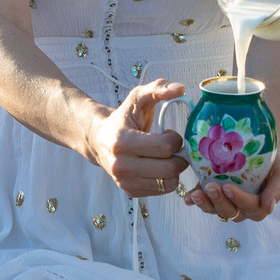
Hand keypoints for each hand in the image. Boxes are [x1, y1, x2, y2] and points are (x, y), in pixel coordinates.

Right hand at [85, 81, 186, 196]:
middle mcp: (121, 165)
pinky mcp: (130, 191)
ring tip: (165, 157)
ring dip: (174, 169)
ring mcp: (124, 181)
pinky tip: (158, 166)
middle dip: (179, 156)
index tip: (169, 133)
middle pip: (170, 169)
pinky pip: (161, 191)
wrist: (98, 139)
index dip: (175, 139)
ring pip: (169, 183)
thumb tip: (181, 88)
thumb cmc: (122, 118)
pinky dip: (166, 179)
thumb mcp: (137, 98)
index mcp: (123, 141)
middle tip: (172, 147)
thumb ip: (158, 88)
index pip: (165, 147)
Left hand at [186, 154, 279, 222]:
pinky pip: (204, 202)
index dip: (240, 200)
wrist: (259, 146)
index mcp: (260, 205)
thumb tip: (268, 207)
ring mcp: (226, 202)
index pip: (251, 208)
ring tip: (196, 195)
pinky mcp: (212, 195)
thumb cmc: (272, 162)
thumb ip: (278, 188)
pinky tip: (188, 199)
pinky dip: (195, 201)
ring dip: (206, 204)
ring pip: (216, 210)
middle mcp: (242, 208)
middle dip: (220, 201)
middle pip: (231, 212)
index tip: (229, 187)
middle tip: (212, 187)